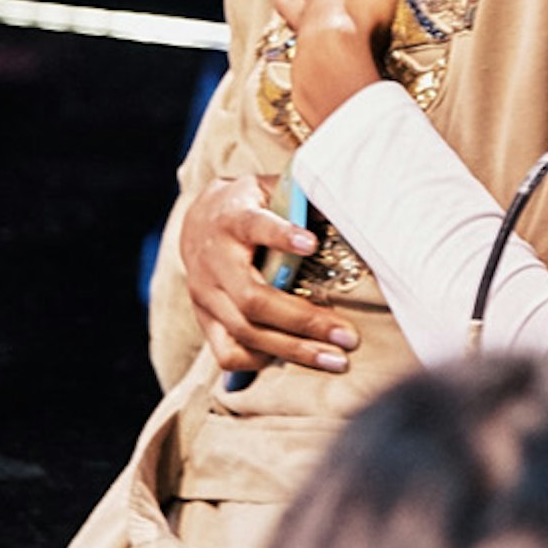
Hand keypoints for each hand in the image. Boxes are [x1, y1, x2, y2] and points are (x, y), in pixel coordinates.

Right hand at [177, 170, 356, 374]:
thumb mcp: (270, 188)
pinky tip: (295, 357)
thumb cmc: (249, 204)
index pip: (254, 225)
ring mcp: (204, 294)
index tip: (312, 243)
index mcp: (232, 218)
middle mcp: (213, 260)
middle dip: (303, 320)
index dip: (281, 235)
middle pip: (253, 298)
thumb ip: (301, 198)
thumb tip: (349, 207)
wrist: (197, 220)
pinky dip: (262, 360)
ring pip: (245, 331)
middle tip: (348, 337)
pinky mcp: (203, 319)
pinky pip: (227, 352)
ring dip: (294, 349)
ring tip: (337, 360)